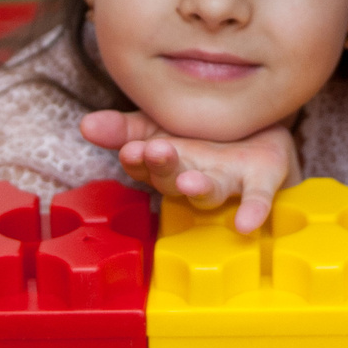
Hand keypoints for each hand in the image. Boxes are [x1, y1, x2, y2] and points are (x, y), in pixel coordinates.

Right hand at [81, 111, 299, 232]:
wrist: (261, 127)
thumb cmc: (202, 133)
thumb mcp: (160, 124)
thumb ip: (124, 128)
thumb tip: (85, 125)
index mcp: (167, 164)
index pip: (144, 164)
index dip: (137, 160)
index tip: (129, 150)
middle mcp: (194, 177)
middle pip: (174, 180)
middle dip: (163, 167)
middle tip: (155, 151)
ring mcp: (228, 181)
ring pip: (210, 191)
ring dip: (199, 188)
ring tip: (190, 181)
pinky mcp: (261, 180)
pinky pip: (258, 197)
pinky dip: (253, 209)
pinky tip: (247, 223)